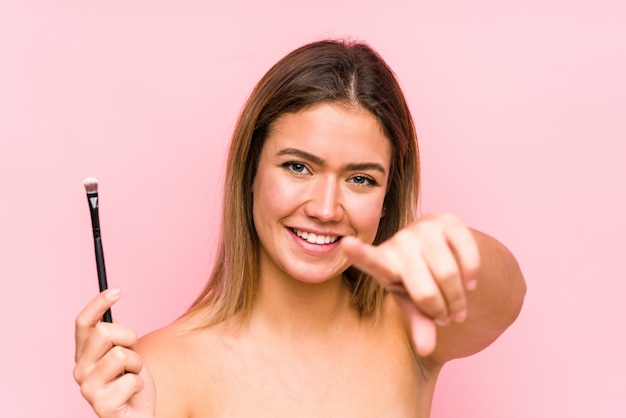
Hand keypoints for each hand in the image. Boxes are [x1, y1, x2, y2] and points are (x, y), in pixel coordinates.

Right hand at [74, 289, 155, 417]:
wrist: (137, 415)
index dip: (97, 304)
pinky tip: (131, 394)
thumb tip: (110, 311)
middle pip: (104, 332)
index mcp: (84, 355)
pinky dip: (139, 384)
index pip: (83, 324)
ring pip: (121, 354)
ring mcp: (88, 389)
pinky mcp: (101, 405)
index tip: (117, 290)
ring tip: (132, 376)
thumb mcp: (126, 353)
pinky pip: (131, 379)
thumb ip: (116, 336)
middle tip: (133, 353)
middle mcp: (80, 370)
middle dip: (128, 338)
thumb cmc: (131, 384)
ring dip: (137, 364)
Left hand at [341, 213, 479, 355]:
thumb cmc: (419, 282)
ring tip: (456, 307)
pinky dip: (471, 277)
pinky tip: (468, 283)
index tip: (347, 244)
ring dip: (458, 300)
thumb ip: (418, 325)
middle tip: (444, 317)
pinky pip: (467, 256)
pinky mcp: (449, 221)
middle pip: (425, 292)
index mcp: (383, 262)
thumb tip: (426, 350)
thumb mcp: (414, 305)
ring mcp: (423, 228)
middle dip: (440, 311)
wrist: (443, 252)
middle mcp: (400, 241)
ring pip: (449, 276)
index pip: (370, 261)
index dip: (359, 253)